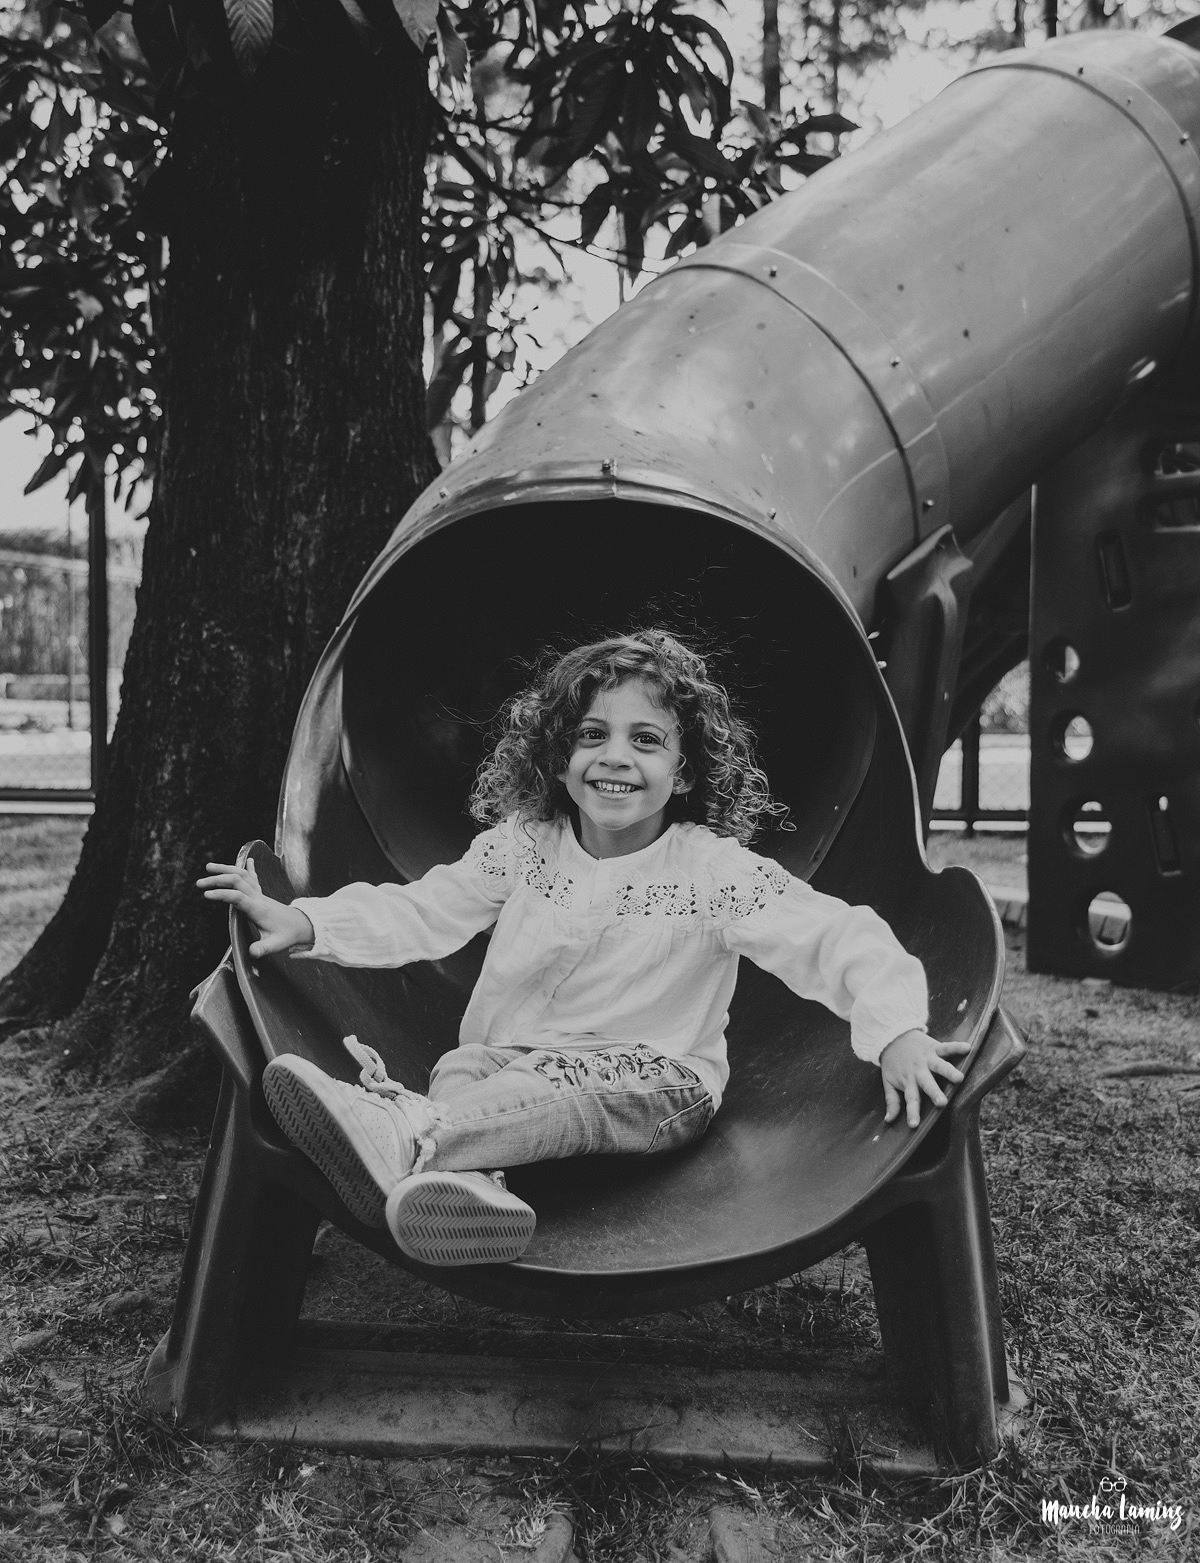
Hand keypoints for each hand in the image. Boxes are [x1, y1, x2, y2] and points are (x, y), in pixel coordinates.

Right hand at [196, 858, 314, 958]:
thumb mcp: (276, 944)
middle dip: (217, 880)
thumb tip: (253, 953)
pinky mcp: (262, 894)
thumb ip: (263, 948)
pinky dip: (247, 867)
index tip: (206, 895)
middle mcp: (258, 898)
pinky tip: (247, 859)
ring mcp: (260, 894)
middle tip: (199, 884)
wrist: (302, 925)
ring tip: (208, 867)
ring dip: (226, 869)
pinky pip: (254, 877)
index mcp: (258, 909)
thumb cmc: (287, 935)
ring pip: (242, 875)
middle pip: (237, 881)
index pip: (238, 897)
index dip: (222, 894)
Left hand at [879, 1029, 971, 1129]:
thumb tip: (889, 1120)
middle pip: (927, 1083)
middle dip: (934, 1092)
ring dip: (948, 1071)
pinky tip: (968, 1048)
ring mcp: (927, 1059)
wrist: (891, 1036)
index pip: (911, 1099)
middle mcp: (919, 1071)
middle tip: (942, 1102)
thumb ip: (891, 1101)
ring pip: (939, 1066)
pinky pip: (946, 1047)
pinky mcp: (934, 1047)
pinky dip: (957, 1047)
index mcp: (908, 1081)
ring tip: (959, 1078)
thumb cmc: (892, 1062)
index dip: (912, 1112)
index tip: (914, 1125)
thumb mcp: (888, 1081)